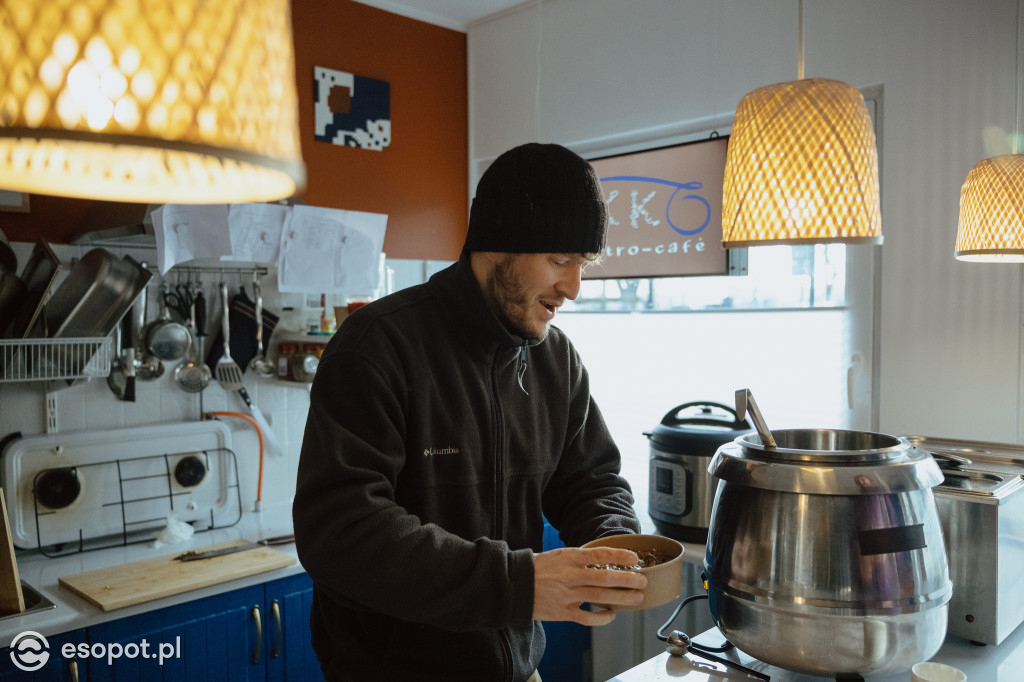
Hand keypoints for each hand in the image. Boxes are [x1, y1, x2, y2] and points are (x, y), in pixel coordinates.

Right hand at [532, 546, 647, 625]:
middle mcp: (569, 575)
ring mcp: (567, 595)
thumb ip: (580, 558)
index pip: (599, 554)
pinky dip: (601, 618)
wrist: (515, 585)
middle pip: (604, 577)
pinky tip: (611, 615)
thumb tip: (605, 559)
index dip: (619, 556)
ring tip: (636, 598)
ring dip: (621, 598)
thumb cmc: (539, 568)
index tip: (634, 558)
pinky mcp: (563, 612)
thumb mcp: (559, 556)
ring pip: (599, 596)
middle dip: (627, 580)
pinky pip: (586, 617)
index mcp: (569, 557)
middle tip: (643, 581)